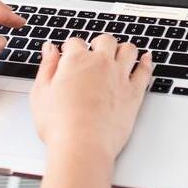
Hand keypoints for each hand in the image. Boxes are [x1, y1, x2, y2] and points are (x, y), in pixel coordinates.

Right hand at [30, 35, 152, 161]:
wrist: (83, 146)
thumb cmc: (60, 125)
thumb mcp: (41, 93)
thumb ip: (47, 66)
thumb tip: (49, 49)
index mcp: (76, 61)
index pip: (75, 42)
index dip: (71, 48)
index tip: (69, 54)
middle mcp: (101, 63)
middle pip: (105, 40)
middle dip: (99, 43)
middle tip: (95, 51)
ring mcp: (120, 77)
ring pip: (128, 50)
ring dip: (123, 49)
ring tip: (119, 54)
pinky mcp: (134, 93)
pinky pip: (145, 71)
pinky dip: (146, 62)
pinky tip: (146, 59)